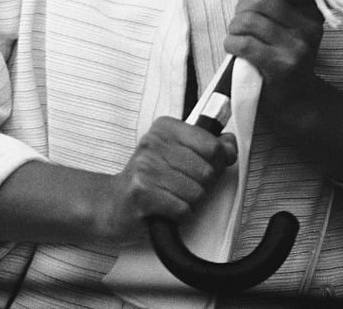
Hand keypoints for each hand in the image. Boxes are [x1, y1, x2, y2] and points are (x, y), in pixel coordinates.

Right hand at [96, 116, 237, 245]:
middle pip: (207, 172)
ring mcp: (145, 167)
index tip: (205, 166)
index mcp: (164, 128)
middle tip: (182, 185)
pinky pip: (182, 209)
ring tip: (170, 196)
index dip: (217, 162)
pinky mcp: (141, 193)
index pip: (212, 145)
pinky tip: (164, 208)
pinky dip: (178, 214)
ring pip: (196, 192)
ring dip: (188, 201)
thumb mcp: (177, 154)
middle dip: (202, 185)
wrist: (112, 203)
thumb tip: (230, 145)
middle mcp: (153, 143)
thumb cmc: (148, 178)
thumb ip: (207, 146)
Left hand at [223, 0, 323, 112]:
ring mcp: (297, 47)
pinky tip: (236, 49)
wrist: (295, 99)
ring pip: (248, 21)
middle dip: (241, 8)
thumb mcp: (283, 14)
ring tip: (239, 36)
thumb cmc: (283, 50)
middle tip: (242, 21)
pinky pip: (244, 44)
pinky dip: (232, 44)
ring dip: (235, 28)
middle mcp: (309, 26)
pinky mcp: (281, 66)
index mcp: (311, 8)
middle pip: (259, 0)